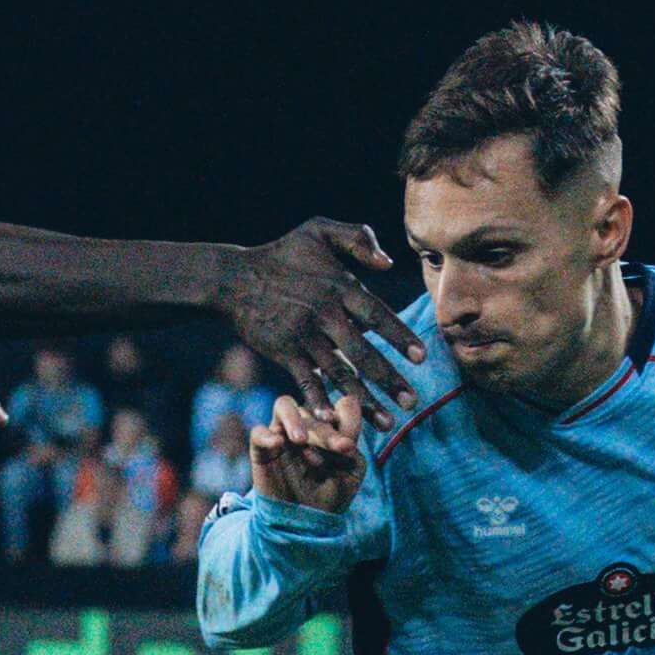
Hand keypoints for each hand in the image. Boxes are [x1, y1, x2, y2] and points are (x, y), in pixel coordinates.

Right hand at [222, 220, 422, 424]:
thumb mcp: (318, 230)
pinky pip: (306, 381)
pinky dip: (318, 402)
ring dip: (364, 401)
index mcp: (338, 287)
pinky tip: (333, 422)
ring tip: (387, 424)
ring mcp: (303, 336)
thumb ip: (357, 237)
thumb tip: (388, 263)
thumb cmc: (280, 253)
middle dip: (389, 379)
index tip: (421, 357)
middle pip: (363, 353)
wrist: (233, 278)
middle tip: (412, 402)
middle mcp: (324, 315)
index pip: (377, 315)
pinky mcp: (284, 352)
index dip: (400, 336)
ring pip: (339, 374)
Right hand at [246, 392, 365, 511]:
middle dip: (327, 433)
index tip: (349, 442)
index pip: (338, 407)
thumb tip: (345, 405)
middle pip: (314, 412)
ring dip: (295, 420)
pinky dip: (267, 435)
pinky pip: (258, 432)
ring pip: (285, 406)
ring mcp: (283, 434)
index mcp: (331, 427)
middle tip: (341, 449)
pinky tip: (278, 443)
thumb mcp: (351, 470)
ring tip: (300, 441)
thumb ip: (351, 439)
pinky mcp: (262, 449)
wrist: (303, 524)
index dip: (346, 416)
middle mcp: (307, 425)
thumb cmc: (330, 495)